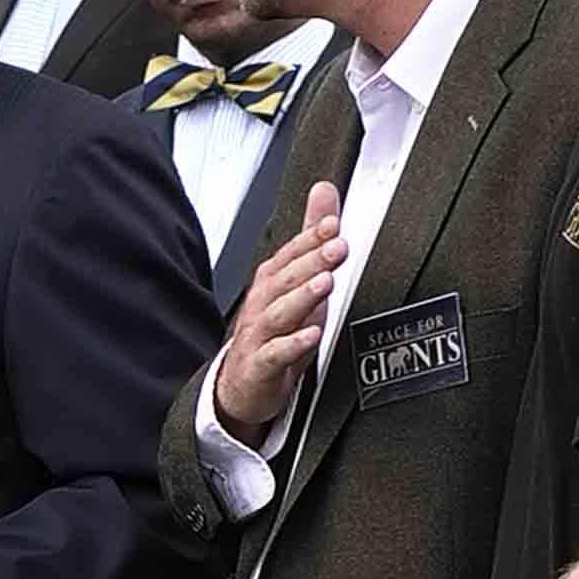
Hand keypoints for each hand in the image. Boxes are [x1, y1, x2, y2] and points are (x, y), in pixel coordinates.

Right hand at [214, 182, 347, 446]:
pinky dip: (292, 345)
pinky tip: (311, 334)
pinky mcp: (261, 366)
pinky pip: (275, 354)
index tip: (332, 224)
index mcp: (271, 283)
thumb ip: (310, 237)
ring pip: (278, 313)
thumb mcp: (295, 281)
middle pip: (284, 279)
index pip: (289, 254)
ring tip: (325, 284)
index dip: (309, 239)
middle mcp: (262, 305)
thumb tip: (323, 193)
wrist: (241, 384)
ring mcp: (259, 336)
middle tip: (337, 247)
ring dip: (301, 297)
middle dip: (310, 261)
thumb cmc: (273, 332)